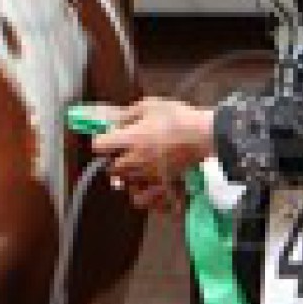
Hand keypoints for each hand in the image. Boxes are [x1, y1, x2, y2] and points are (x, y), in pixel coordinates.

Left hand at [96, 94, 216, 209]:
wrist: (203, 135)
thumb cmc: (176, 117)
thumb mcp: (149, 105)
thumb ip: (127, 114)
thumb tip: (114, 123)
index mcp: (130, 139)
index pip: (99, 146)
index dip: (102, 142)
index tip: (110, 139)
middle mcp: (135, 160)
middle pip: (112, 168)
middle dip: (115, 160)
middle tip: (124, 153)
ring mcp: (148, 175)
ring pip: (125, 183)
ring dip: (127, 175)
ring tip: (136, 168)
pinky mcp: (161, 185)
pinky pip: (142, 198)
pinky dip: (140, 193)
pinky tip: (144, 185)